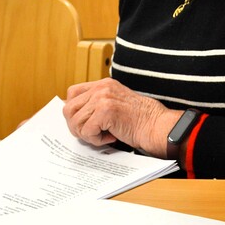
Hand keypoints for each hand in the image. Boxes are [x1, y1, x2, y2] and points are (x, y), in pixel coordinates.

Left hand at [63, 79, 181, 157]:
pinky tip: (111, 136)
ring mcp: (103, 97)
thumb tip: (72, 115)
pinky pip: (86, 131)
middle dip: (76, 126)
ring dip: (87, 135)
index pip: (72, 93)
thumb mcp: (115, 104)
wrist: (156, 126)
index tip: (83, 122)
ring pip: (75, 122)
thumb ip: (96, 104)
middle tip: (93, 133)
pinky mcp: (106, 110)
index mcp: (104, 84)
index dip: (73, 111)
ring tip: (104, 135)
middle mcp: (102, 87)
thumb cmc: (138, 120)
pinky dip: (96, 140)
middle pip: (68, 109)